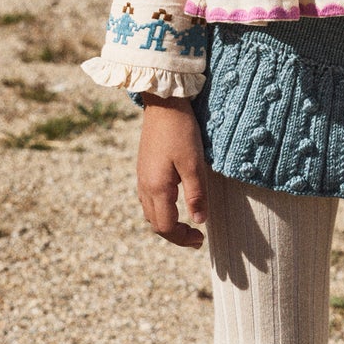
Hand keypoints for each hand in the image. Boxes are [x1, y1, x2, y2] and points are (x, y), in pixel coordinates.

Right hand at [137, 95, 208, 247]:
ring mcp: (142, 178)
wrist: (164, 104)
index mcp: (157, 188)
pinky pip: (148, 200)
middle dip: (175, 235)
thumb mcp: (194, 164)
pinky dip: (161, 210)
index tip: (201, 239)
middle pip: (156, 224)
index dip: (182, 238)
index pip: (166, 227)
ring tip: (187, 224)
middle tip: (197, 237)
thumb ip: (196, 195)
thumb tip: (199, 222)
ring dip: (167, 223)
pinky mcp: (144, 169)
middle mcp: (145, 187)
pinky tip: (175, 203)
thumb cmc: (181, 132)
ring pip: (150, 213)